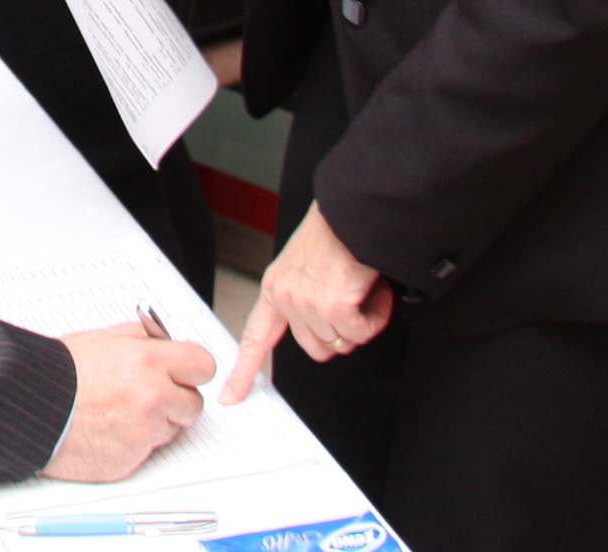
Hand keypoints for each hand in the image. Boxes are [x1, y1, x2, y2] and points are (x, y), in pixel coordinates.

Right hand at [45, 326, 215, 480]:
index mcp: (149, 363)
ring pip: (171, 430)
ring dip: (154, 423)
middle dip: (175, 399)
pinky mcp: (131, 460)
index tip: (184, 372)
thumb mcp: (103, 338)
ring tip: (118, 412)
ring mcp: (144, 433)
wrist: (29, 405)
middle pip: (193, 404)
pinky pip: (147, 453)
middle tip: (149, 395)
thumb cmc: (58, 372)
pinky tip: (107, 429)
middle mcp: (153, 399)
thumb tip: (163, 341)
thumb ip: (141, 339)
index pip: (203, 365)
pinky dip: (132, 444)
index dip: (192, 369)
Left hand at [221, 205, 392, 402]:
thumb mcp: (306, 267)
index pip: (255, 337)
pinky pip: (361, 333)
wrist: (353, 212)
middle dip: (340, 333)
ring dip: (361, 320)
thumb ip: (305, 298)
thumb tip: (326, 329)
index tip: (231, 395)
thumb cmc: (336, 234)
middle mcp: (286, 298)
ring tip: (360, 287)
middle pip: (317, 349)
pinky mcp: (333, 307)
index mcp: (275, 289)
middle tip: (351, 301)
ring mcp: (307, 304)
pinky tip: (372, 290)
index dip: (245, 370)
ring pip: (342, 342)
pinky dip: (376, 316)